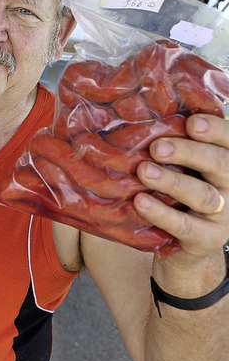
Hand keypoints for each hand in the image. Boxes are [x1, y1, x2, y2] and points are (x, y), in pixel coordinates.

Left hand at [134, 113, 228, 258]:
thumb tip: (145, 114)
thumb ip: (176, 144)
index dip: (216, 130)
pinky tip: (140, 201)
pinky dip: (162, 213)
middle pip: (220, 164)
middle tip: (157, 147)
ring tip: (144, 171)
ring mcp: (223, 215)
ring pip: (203, 195)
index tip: (191, 122)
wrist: (185, 246)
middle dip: (189, 152)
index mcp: (227, 162)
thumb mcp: (184, 167)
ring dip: (172, 181)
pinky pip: (185, 226)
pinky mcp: (207, 240)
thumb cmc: (179, 195)